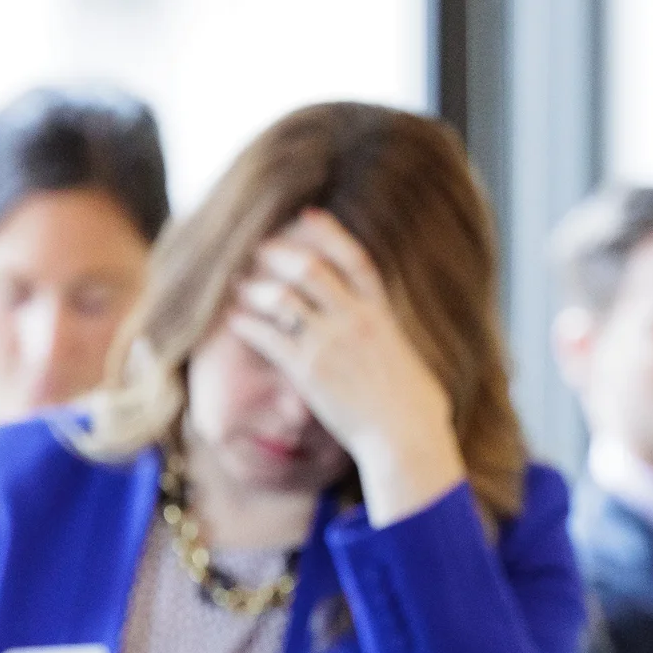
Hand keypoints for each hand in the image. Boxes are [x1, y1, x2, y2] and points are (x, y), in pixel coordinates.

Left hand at [229, 209, 467, 523]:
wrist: (405, 438)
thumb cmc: (418, 410)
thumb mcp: (410, 360)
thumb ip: (391, 339)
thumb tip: (389, 337)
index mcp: (382, 314)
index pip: (355, 259)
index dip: (330, 233)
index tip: (309, 215)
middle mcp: (354, 320)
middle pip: (311, 269)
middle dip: (282, 254)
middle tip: (261, 248)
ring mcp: (330, 343)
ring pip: (283, 299)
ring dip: (257, 288)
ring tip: (240, 285)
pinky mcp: (308, 371)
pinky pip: (268, 338)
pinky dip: (247, 325)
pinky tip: (235, 321)